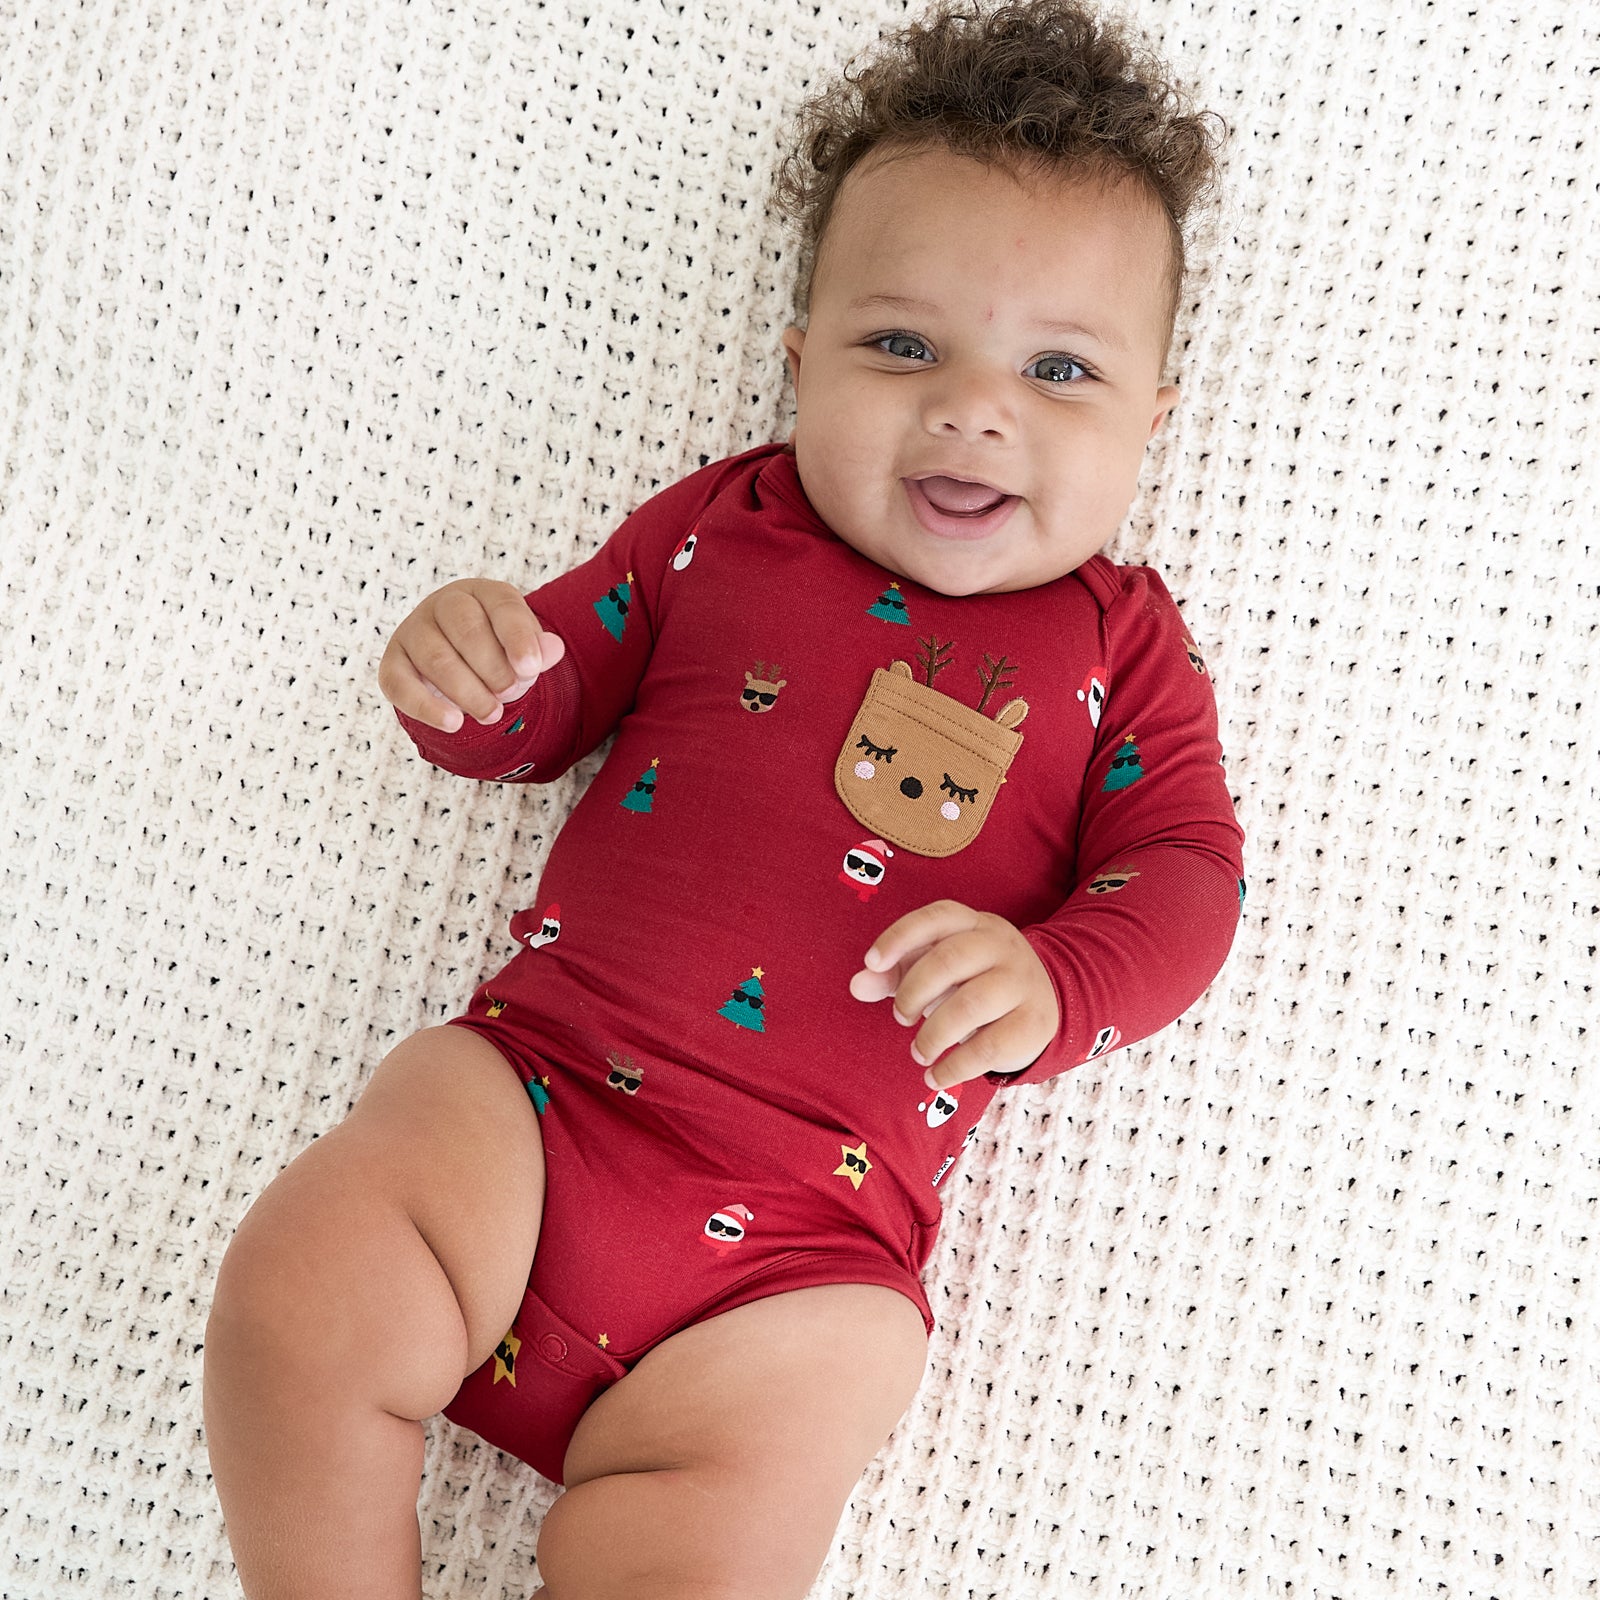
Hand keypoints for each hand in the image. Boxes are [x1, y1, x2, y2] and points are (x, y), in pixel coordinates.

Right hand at [378, 579, 564, 731]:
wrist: (460, 665)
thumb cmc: (498, 651)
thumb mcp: (523, 648)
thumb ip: (538, 650)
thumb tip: (554, 649)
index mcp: (482, 593)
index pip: (502, 607)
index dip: (517, 637)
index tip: (530, 669)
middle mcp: (443, 604)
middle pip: (466, 630)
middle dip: (493, 668)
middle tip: (510, 693)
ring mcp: (413, 631)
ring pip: (436, 658)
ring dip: (467, 691)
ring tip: (492, 715)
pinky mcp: (393, 663)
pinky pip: (401, 684)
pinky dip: (426, 707)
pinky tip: (453, 723)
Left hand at [849, 900, 1059, 1088]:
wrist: (1043, 1002)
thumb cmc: (972, 982)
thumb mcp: (934, 972)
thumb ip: (894, 974)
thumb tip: (858, 984)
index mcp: (973, 924)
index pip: (936, 917)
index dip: (900, 937)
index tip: (872, 963)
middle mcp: (1000, 946)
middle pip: (949, 959)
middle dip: (913, 992)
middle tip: (900, 1017)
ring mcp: (1021, 982)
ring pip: (970, 1005)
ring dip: (932, 1034)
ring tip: (919, 1052)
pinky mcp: (1033, 1023)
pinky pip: (988, 1047)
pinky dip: (954, 1068)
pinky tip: (935, 1076)